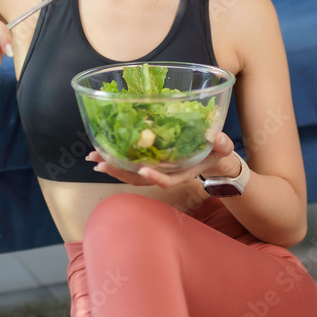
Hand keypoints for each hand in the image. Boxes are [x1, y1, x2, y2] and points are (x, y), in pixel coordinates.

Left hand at [85, 131, 237, 189]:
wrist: (213, 158)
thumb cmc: (218, 152)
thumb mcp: (223, 147)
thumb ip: (222, 144)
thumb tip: (217, 137)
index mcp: (183, 173)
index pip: (168, 179)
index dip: (156, 177)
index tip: (143, 171)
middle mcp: (166, 173)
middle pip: (140, 179)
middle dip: (120, 172)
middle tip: (100, 164)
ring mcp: (158, 169)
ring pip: (132, 174)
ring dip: (113, 167)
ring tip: (93, 159)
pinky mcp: (153, 162)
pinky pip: (132, 165)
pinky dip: (117, 160)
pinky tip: (103, 153)